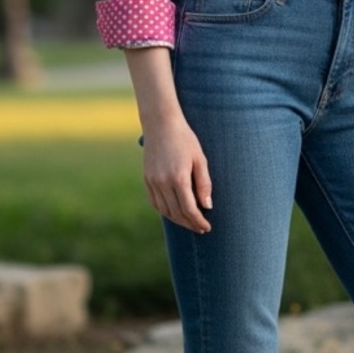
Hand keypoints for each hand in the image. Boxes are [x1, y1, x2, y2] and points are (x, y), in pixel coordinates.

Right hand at [142, 116, 212, 233]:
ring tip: (189, 222)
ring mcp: (152, 181)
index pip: (189, 209)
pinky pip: (155, 202)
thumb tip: (207, 206)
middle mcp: (163, 182)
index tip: (207, 227)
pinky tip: (174, 213)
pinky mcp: (146, 179)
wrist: (161, 124)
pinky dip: (164, 211)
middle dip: (190, 224)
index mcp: (179, 178)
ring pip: (165, 210)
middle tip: (200, 228)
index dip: (198, 221)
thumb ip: (204, 184)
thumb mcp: (200, 159)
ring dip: (177, 220)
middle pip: (177, 213)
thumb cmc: (185, 139)